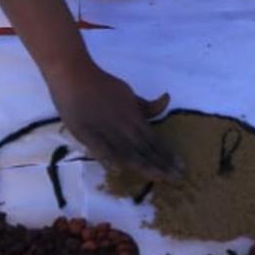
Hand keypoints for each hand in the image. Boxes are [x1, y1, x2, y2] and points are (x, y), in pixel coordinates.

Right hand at [43, 61, 180, 181]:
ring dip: (143, 166)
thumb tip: (167, 99)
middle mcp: (122, 126)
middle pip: (145, 149)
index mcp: (133, 116)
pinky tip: (118, 171)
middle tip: (177, 178)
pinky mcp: (85, 134)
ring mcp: (105, 131)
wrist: (74, 77)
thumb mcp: (129, 93)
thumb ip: (146, 106)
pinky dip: (108, 159)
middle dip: (161, 164)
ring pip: (126, 152)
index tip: (180, 167)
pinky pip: (98, 148)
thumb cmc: (103, 86)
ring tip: (158, 178)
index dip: (167, 154)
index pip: (154, 140)